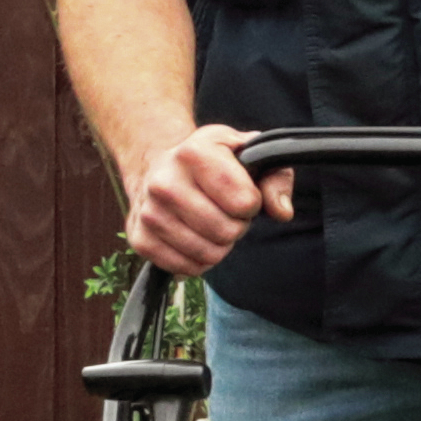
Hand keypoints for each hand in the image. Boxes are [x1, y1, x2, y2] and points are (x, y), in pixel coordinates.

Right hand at [123, 124, 293, 276]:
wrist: (159, 168)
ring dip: (218, 245)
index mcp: (193, 152)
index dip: (252, 203)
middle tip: (225, 212)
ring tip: (210, 224)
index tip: (242, 193)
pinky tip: (194, 238)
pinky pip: (186, 268)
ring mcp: (148, 212)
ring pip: (207, 253)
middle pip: (226, 231)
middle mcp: (163, 181)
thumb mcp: (249, 154)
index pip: (244, 201)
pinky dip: (198, 260)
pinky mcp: (139, 239)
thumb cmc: (212, 163)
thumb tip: (281, 211)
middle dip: (235, 226)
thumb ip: (275, 177)